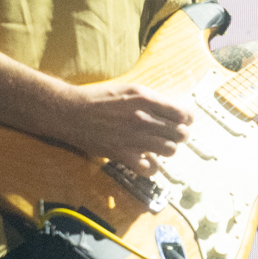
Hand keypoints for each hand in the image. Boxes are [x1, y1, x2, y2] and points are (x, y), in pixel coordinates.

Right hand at [61, 80, 193, 172]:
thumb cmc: (98, 99)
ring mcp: (133, 137)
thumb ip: (151, 100)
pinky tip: (146, 159)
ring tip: (159, 146)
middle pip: (180, 133)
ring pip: (170, 150)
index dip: (186, 119)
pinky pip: (150, 168)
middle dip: (179, 135)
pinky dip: (151, 166)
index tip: (184, 122)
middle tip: (172, 135)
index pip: (182, 113)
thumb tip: (173, 110)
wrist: (71, 112)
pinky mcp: (122, 154)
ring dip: (167, 149)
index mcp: (145, 99)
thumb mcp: (129, 90)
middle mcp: (142, 118)